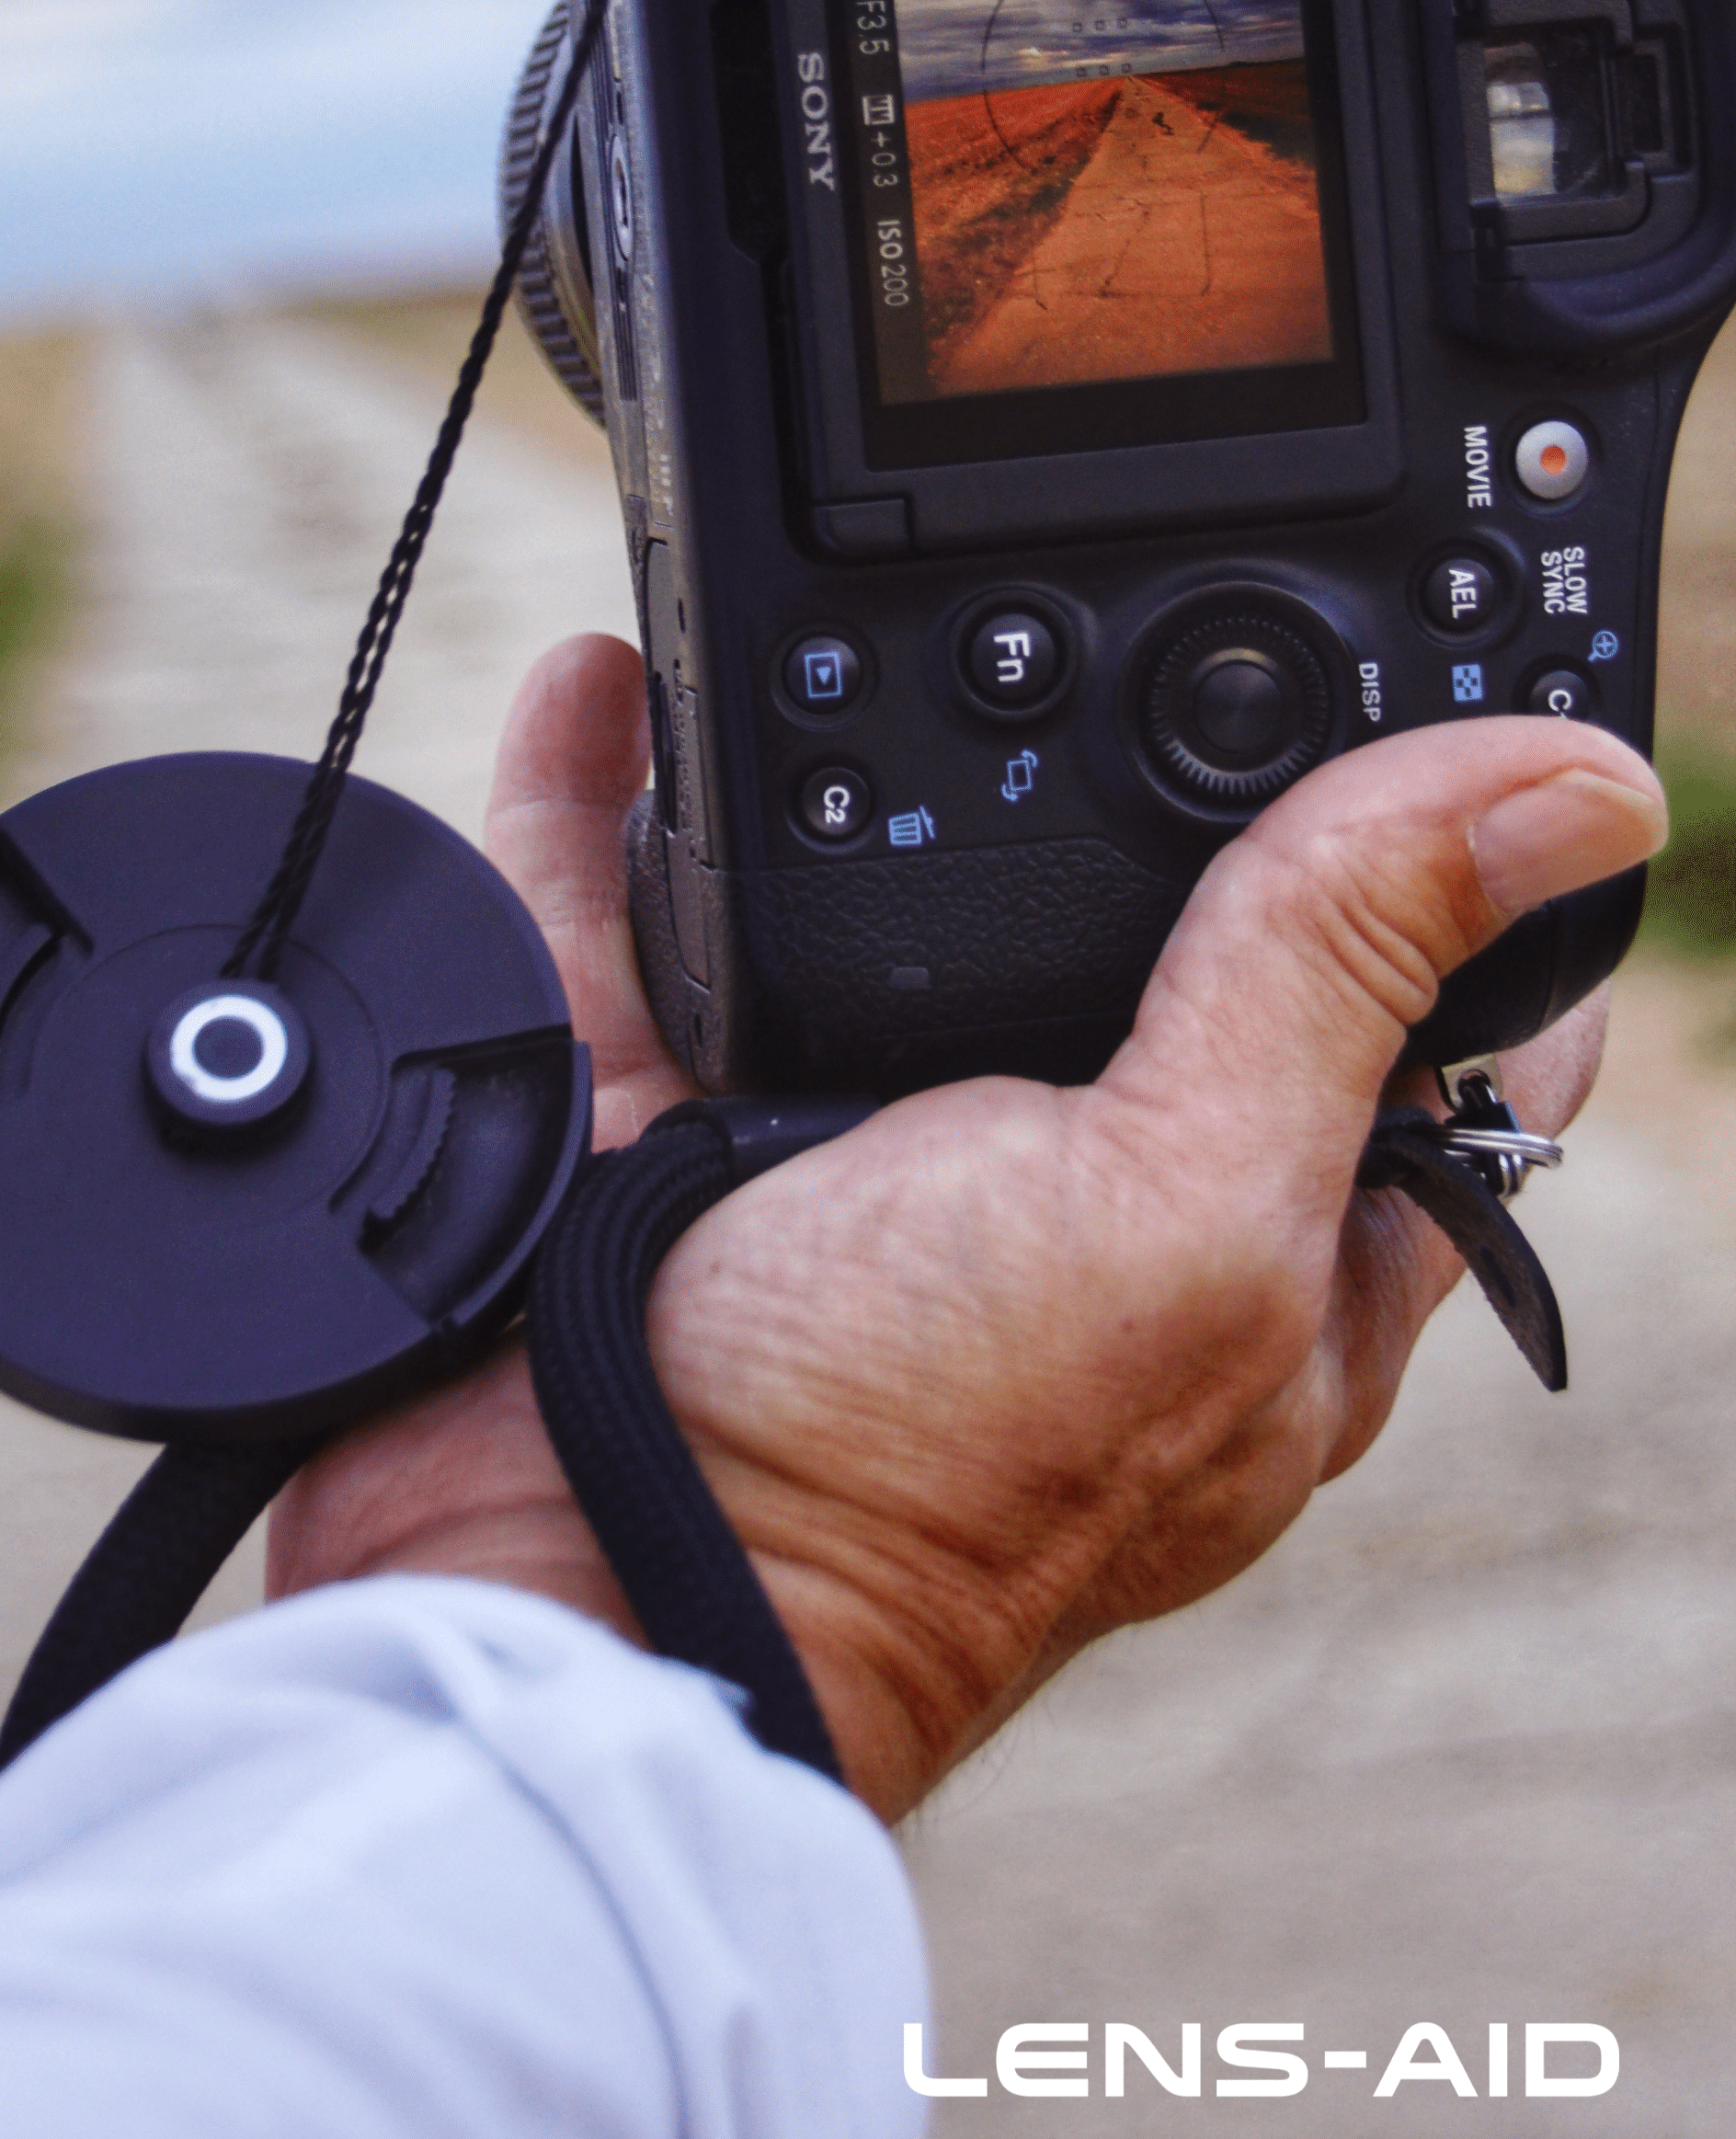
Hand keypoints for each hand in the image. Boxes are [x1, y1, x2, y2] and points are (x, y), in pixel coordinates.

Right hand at [268, 635, 1654, 1817]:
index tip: (1453, 659)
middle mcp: (1068, 1179)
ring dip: (849, 735)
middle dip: (1121, 746)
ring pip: (873, 886)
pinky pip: (640, 905)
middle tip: (1122, 559)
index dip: (1466, 846)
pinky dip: (616, 789)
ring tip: (856, 593)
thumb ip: (1337, 981)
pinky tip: (615, 678)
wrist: (561, 1579)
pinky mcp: (661, 1108)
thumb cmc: (903, 1472)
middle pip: (1136, 917)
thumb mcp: (1178, 1206)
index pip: (1430, 1014)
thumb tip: (1576, 788)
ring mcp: (852, 1139)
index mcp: (1261, 1236)